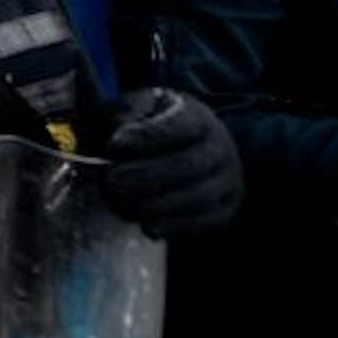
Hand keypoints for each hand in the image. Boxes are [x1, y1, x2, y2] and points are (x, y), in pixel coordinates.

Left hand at [98, 88, 242, 238]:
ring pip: (198, 196)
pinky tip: (147, 227)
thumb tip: (117, 140)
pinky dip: (175, 226)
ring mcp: (226, 179)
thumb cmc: (152, 129)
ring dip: (157, 204)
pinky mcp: (225, 208)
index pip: (178, 124)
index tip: (113, 145)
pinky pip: (205, 222)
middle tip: (111, 180)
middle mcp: (219, 146)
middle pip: (188, 164)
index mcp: (197, 116)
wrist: (188, 151)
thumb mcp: (137, 110)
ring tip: (122, 203)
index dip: (146, 136)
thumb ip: (124, 115)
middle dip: (147, 175)